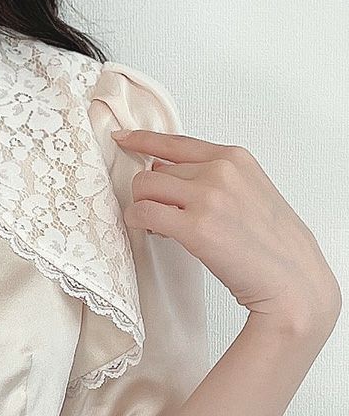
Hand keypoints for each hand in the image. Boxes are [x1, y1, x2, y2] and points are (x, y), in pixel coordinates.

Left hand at [111, 128, 342, 328]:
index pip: (176, 142)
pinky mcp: (195, 227)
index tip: (123, 139)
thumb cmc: (270, 243)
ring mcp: (208, 197)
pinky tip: (152, 233)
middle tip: (164, 217)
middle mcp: (220, 171)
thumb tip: (170, 177)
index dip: (143, 140)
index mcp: (234, 158)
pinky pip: (143, 213)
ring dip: (143, 208)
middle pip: (155, 170)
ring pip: (144, 188)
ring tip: (163, 228)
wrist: (290, 276)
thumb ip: (214, 179)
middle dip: (151, 194)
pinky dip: (137, 222)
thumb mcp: (248, 192)